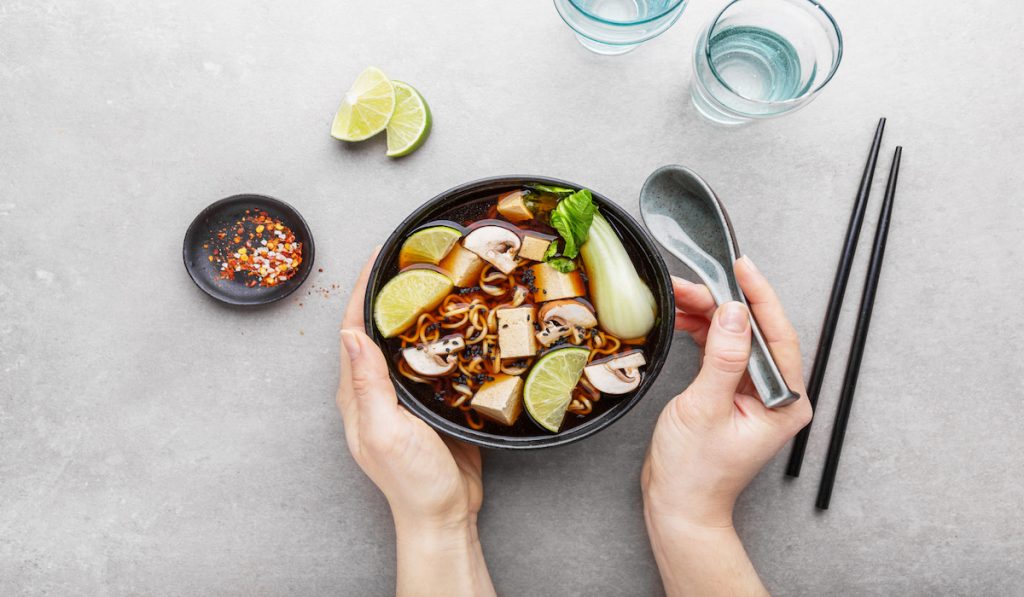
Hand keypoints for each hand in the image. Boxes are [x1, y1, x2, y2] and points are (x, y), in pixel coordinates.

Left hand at [338, 250, 494, 596]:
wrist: (443, 515)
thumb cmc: (412, 481)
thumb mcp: (387, 431)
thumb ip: (368, 384)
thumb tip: (351, 334)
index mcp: (357, 393)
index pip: (354, 328)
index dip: (365, 289)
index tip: (382, 256)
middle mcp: (375, 389)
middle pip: (379, 328)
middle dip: (392, 290)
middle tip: (416, 259)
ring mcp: (403, 396)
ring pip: (407, 341)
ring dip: (418, 309)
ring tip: (439, 279)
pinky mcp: (430, 403)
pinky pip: (432, 360)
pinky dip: (441, 335)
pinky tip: (460, 322)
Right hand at [642, 256, 811, 595]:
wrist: (679, 506)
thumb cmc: (694, 473)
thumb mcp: (704, 409)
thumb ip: (722, 358)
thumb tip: (733, 313)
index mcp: (784, 402)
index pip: (778, 336)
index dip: (759, 297)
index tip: (741, 268)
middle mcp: (776, 396)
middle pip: (756, 332)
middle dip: (723, 302)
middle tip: (694, 281)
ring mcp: (755, 395)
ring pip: (736, 338)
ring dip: (709, 314)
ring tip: (681, 295)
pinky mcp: (733, 394)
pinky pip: (723, 352)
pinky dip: (703, 332)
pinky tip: (685, 319)